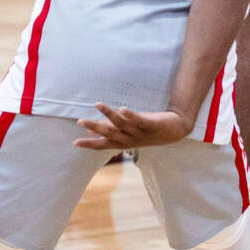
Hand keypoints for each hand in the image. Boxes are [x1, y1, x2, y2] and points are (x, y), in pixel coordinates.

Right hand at [74, 102, 192, 149]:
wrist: (175, 131)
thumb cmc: (147, 130)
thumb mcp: (128, 132)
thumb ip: (112, 131)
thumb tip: (92, 130)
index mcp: (123, 142)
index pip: (103, 145)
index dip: (90, 144)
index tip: (75, 142)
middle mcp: (130, 139)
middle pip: (110, 134)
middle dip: (95, 128)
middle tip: (81, 121)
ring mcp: (140, 132)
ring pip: (123, 125)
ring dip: (110, 115)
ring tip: (98, 104)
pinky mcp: (151, 124)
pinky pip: (140, 119)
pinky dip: (131, 115)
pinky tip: (123, 108)